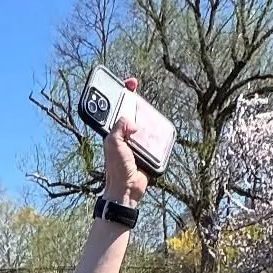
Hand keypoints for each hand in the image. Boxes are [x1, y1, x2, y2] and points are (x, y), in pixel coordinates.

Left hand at [103, 78, 148, 205]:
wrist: (127, 190)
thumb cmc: (116, 169)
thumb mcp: (113, 144)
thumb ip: (119, 128)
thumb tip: (131, 121)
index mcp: (112, 131)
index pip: (117, 107)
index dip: (122, 93)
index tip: (130, 83)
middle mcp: (123, 135)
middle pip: (132, 112)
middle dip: (137, 101)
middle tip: (139, 90)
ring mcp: (135, 143)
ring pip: (145, 123)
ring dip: (149, 117)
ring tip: (151, 111)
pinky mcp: (146, 151)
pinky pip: (153, 138)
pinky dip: (157, 133)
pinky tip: (160, 127)